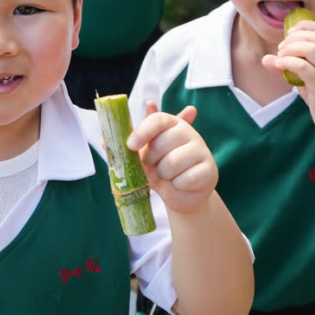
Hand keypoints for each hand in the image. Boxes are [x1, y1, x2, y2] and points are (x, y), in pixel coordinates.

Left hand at [127, 101, 216, 215]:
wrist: (179, 195)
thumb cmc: (158, 171)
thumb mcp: (141, 157)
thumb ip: (127, 146)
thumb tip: (105, 140)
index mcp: (171, 124)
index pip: (158, 119)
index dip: (143, 131)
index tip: (131, 145)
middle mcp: (190, 133)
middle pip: (163, 143)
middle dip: (152, 161)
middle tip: (156, 166)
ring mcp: (202, 150)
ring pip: (172, 163)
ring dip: (164, 176)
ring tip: (169, 176)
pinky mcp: (210, 170)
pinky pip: (185, 179)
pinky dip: (177, 186)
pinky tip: (181, 184)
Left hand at [261, 19, 314, 137]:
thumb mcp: (306, 79)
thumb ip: (288, 67)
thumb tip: (266, 59)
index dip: (303, 26)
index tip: (289, 34)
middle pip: (314, 36)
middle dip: (293, 38)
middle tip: (281, 49)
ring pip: (310, 48)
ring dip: (290, 48)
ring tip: (280, 56)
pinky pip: (303, 66)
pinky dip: (288, 62)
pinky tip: (280, 65)